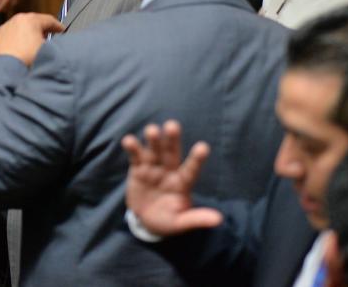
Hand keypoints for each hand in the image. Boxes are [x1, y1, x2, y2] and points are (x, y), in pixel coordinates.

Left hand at [0, 12, 63, 64]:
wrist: (5, 70)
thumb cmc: (26, 59)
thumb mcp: (47, 50)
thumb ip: (54, 43)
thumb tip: (56, 44)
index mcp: (31, 19)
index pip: (49, 20)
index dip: (58, 26)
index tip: (62, 31)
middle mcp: (17, 19)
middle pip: (35, 21)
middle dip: (44, 29)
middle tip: (51, 35)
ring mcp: (6, 27)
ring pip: (23, 27)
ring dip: (31, 34)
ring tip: (37, 43)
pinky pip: (13, 35)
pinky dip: (19, 39)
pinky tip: (23, 49)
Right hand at [121, 120, 222, 236]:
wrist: (145, 220)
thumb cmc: (168, 220)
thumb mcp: (181, 222)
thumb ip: (197, 219)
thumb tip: (219, 220)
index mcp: (183, 182)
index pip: (191, 170)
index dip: (197, 159)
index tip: (203, 147)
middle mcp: (169, 170)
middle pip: (171, 152)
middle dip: (172, 139)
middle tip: (172, 126)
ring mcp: (153, 168)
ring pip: (154, 150)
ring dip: (153, 140)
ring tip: (152, 130)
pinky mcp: (138, 169)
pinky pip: (135, 157)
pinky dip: (133, 148)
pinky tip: (128, 140)